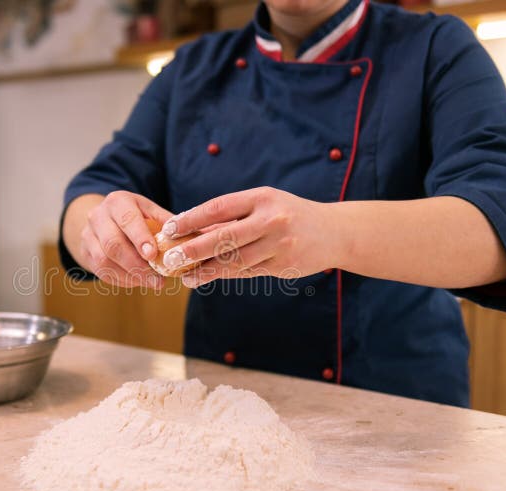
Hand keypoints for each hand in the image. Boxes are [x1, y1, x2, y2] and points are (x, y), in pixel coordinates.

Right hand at [79, 191, 172, 287]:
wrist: (105, 219)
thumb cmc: (136, 216)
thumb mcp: (151, 212)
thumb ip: (168, 224)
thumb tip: (193, 238)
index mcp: (118, 201)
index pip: (127, 220)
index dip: (139, 238)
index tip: (153, 255)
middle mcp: (98, 216)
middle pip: (113, 244)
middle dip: (137, 265)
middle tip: (158, 279)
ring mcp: (88, 235)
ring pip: (104, 261)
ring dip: (130, 276)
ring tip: (151, 283)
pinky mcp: (85, 253)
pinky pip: (101, 272)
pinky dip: (122, 280)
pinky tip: (138, 281)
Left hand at [158, 187, 342, 287]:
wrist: (335, 232)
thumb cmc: (290, 215)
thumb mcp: (265, 204)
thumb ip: (234, 215)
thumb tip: (192, 229)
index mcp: (262, 198)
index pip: (219, 207)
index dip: (192, 219)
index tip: (170, 228)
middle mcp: (271, 220)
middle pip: (224, 237)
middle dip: (193, 250)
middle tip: (170, 259)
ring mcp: (279, 245)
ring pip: (234, 261)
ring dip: (206, 271)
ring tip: (186, 276)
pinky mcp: (284, 266)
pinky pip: (248, 272)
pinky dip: (226, 275)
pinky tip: (208, 277)